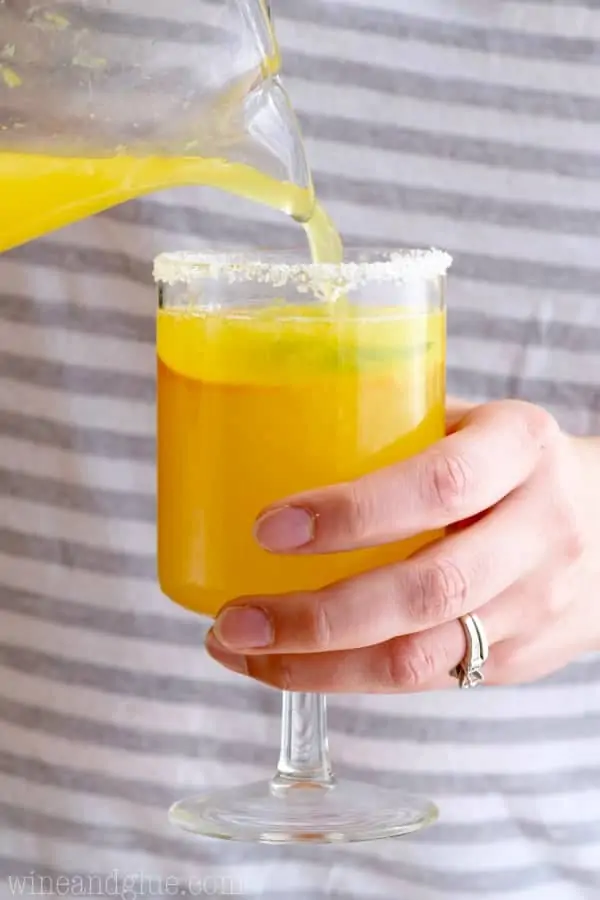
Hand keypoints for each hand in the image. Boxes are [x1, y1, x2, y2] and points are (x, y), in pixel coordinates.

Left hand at [205, 400, 599, 692]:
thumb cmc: (514, 467)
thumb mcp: (475, 427)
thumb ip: (398, 436)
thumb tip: (272, 439)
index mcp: (520, 449)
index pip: (439, 485)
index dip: (352, 513)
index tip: (269, 527)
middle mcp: (538, 531)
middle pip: (426, 590)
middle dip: (316, 618)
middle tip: (234, 619)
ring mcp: (534, 606)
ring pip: (419, 659)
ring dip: (317, 666)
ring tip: (240, 651)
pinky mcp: (519, 661)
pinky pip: (426, 681)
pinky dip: (347, 680)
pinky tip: (293, 664)